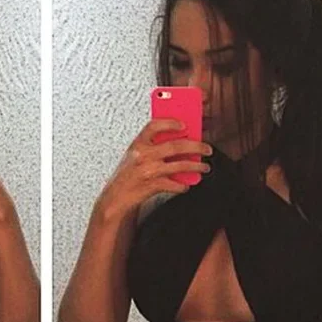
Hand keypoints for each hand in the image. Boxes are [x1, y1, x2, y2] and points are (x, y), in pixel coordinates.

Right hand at [96, 119, 212, 220]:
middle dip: (196, 146)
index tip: (184, 124)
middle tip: (206, 149)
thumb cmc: (125, 177)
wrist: (115, 198)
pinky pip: (175, 184)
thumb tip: (177, 142)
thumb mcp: (133, 156)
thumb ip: (151, 147)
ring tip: (204, 167)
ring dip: (196, 166)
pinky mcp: (153, 186)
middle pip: (176, 145)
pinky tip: (186, 185)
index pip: (155, 126)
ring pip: (180, 165)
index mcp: (137, 145)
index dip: (171, 123)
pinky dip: (183, 185)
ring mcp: (149, 171)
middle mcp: (143, 156)